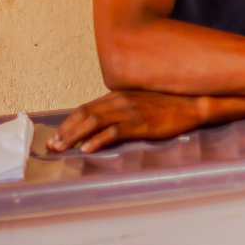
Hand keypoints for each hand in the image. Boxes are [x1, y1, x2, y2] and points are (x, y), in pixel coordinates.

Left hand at [46, 91, 206, 152]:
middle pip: (84, 115)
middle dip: (65, 131)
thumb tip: (101, 126)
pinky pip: (114, 132)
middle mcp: (120, 101)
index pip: (84, 109)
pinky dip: (98, 140)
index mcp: (117, 95)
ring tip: (63, 149)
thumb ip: (120, 110)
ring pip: (94, 122)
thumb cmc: (166, 107)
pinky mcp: (140, 123)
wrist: (191, 106)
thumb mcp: (138, 103)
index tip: (56, 136)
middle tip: (53, 146)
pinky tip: (87, 149)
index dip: (67, 123)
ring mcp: (130, 111)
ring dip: (75, 136)